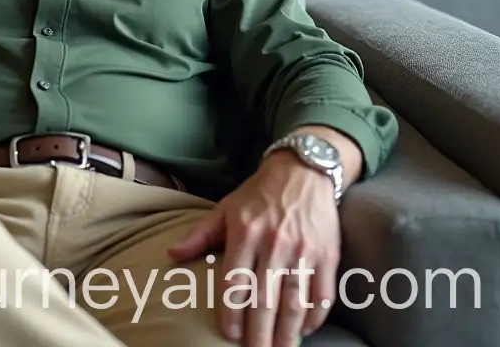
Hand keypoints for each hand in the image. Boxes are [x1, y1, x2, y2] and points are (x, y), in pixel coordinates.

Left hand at [168, 153, 339, 346]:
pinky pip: (322, 294)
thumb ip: (200, 234)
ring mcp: (302, 250)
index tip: (230, 334)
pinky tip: (305, 330)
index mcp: (245, 231)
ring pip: (293, 302)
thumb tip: (172, 255)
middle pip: (264, 299)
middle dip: (259, 333)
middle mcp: (273, 242)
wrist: (303, 170)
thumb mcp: (226, 207)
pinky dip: (314, 316)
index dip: (232, 311)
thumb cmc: (259, 193)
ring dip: (287, 333)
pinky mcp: (327, 254)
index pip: (235, 281)